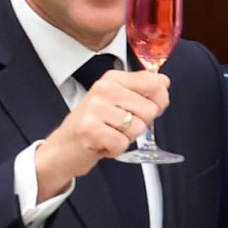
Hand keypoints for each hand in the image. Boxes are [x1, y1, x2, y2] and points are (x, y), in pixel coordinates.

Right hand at [34, 69, 170, 199]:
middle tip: (119, 126)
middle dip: (140, 124)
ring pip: (138, 128)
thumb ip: (142, 90)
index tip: (147, 109)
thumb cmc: (93, 125)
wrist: (63, 147)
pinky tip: (103, 143)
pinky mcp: (89, 129)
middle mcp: (104, 89)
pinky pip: (122, 143)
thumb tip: (164, 82)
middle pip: (150, 109)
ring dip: (127, 138)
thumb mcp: (118, 101)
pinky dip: (116, 149)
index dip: (160, 101)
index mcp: (113, 78)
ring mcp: (95, 108)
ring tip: (109, 134)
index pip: (154, 83)